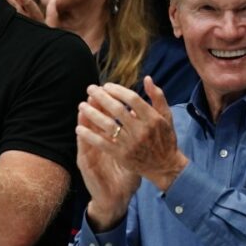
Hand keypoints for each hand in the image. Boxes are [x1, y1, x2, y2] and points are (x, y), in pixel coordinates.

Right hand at [76, 96, 140, 231]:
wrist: (115, 200)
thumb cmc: (125, 178)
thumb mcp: (133, 156)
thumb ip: (136, 137)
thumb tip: (140, 118)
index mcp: (108, 142)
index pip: (107, 118)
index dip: (107, 105)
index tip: (111, 91)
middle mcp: (97, 145)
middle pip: (94, 122)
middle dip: (94, 106)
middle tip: (94, 92)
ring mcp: (90, 154)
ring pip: (85, 133)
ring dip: (84, 120)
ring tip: (83, 106)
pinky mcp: (86, 165)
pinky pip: (84, 150)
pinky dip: (82, 139)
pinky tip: (80, 130)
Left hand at [77, 77, 188, 192]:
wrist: (165, 166)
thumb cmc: (165, 138)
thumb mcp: (166, 116)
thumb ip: (157, 97)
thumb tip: (147, 78)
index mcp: (152, 118)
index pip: (132, 99)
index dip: (117, 90)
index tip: (106, 85)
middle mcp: (142, 130)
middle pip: (117, 110)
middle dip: (101, 97)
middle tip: (89, 88)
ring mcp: (131, 143)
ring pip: (108, 125)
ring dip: (92, 114)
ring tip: (81, 105)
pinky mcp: (122, 155)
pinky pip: (102, 143)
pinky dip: (90, 136)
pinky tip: (79, 128)